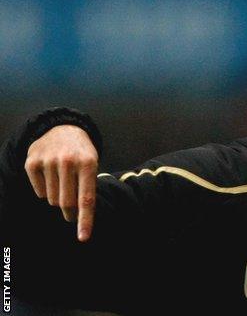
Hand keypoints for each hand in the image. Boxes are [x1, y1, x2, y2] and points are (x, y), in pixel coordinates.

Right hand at [24, 125, 97, 241]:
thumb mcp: (92, 166)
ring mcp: (48, 160)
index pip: (86, 198)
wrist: (63, 129)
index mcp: (88, 163)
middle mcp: (68, 161)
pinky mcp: (32, 161)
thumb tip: (78, 216)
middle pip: (66, 203)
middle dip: (69, 213)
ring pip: (51, 199)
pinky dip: (45, 190)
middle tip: (71, 213)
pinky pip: (39, 191)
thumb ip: (87, 189)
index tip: (83, 238)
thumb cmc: (82, 154)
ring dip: (57, 198)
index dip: (85, 220)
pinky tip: (50, 176)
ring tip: (62, 183)